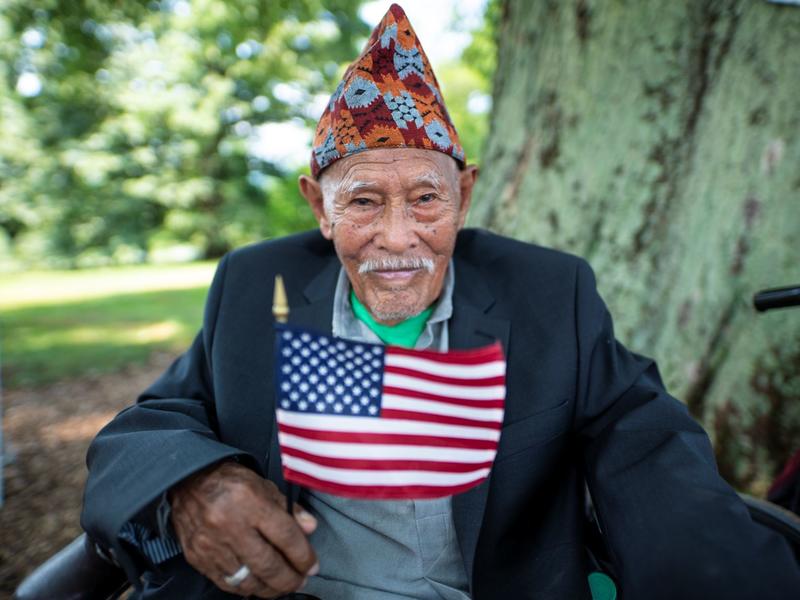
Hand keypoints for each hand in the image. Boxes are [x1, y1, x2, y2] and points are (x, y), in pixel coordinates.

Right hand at [169, 461, 317, 597]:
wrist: (187, 481)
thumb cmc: (229, 482)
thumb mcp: (264, 485)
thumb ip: (289, 508)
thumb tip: (310, 528)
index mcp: (250, 502)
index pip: (286, 537)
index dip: (304, 556)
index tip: (312, 565)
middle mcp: (230, 525)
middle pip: (269, 565)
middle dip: (290, 579)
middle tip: (301, 580)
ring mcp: (211, 545)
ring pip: (248, 580)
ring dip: (270, 588)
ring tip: (281, 585)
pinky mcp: (198, 558)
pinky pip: (227, 583)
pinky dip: (246, 588)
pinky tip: (258, 584)